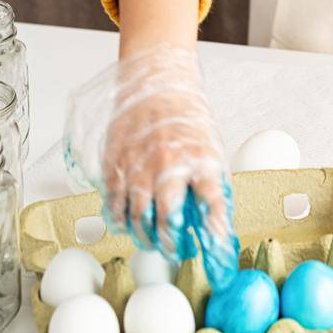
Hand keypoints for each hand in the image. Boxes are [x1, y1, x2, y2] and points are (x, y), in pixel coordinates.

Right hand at [65, 43, 233, 262]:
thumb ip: (212, 184)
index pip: (212, 200)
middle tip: (175, 250)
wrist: (157, 83)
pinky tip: (127, 222)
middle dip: (171, 243)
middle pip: (168, 217)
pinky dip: (120, 220)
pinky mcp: (116, 163)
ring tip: (151, 239)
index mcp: (199, 157)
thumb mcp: (210, 147)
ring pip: (138, 217)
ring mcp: (139, 163)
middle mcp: (169, 162)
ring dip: (145, 236)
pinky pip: (114, 203)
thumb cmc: (186, 119)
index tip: (215, 247)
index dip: (214, 228)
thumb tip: (217, 223)